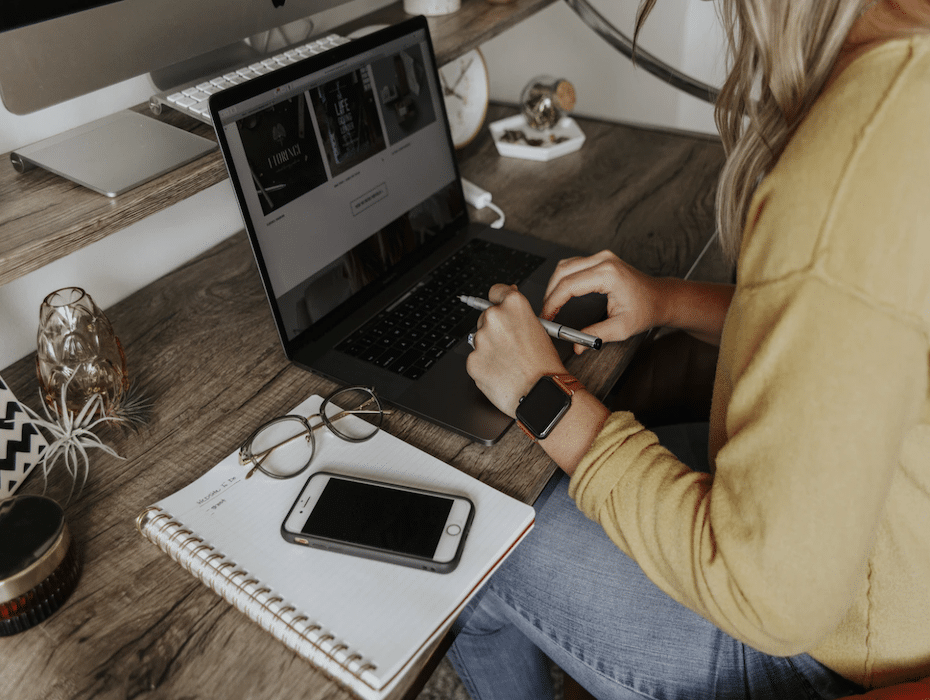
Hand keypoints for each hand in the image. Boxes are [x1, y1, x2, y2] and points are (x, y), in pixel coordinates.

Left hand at [465, 284, 567, 417]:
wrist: (540, 393)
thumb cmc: (545, 366)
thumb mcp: (541, 330)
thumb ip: (519, 314)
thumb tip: (508, 304)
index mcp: (514, 305)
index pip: (496, 291)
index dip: (499, 300)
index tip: (499, 305)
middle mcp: (494, 317)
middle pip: (486, 317)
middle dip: (495, 329)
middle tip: (511, 346)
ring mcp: (480, 339)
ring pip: (480, 339)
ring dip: (490, 348)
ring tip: (509, 362)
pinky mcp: (472, 360)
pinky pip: (475, 359)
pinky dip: (485, 366)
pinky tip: (501, 372)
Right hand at [542, 250, 661, 351]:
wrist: (660, 298)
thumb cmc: (646, 310)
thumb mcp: (621, 328)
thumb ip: (596, 335)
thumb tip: (577, 344)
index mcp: (608, 274)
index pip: (569, 286)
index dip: (552, 302)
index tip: (546, 317)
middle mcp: (604, 261)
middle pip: (562, 272)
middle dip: (549, 293)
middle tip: (545, 313)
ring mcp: (602, 257)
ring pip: (565, 266)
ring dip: (554, 285)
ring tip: (550, 305)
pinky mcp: (601, 260)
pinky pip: (574, 265)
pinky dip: (563, 279)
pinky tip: (560, 294)